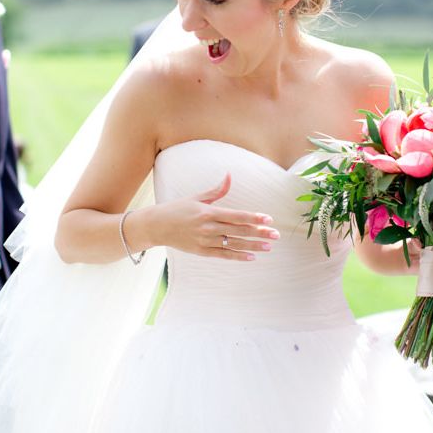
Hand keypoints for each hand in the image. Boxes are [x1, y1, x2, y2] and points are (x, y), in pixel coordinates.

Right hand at [156, 173, 279, 260]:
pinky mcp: (201, 252)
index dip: (254, 217)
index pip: (237, 216)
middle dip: (260, 233)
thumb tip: (230, 175)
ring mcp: (205, 241)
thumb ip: (217, 190)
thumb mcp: (197, 197)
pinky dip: (238, 256)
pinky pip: (223, 255)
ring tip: (269, 246)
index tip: (268, 219)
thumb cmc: (177, 209)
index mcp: (209, 212)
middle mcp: (208, 228)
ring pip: (234, 245)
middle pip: (239, 231)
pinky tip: (252, 257)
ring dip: (253, 246)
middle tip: (276, 234)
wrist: (156, 226)